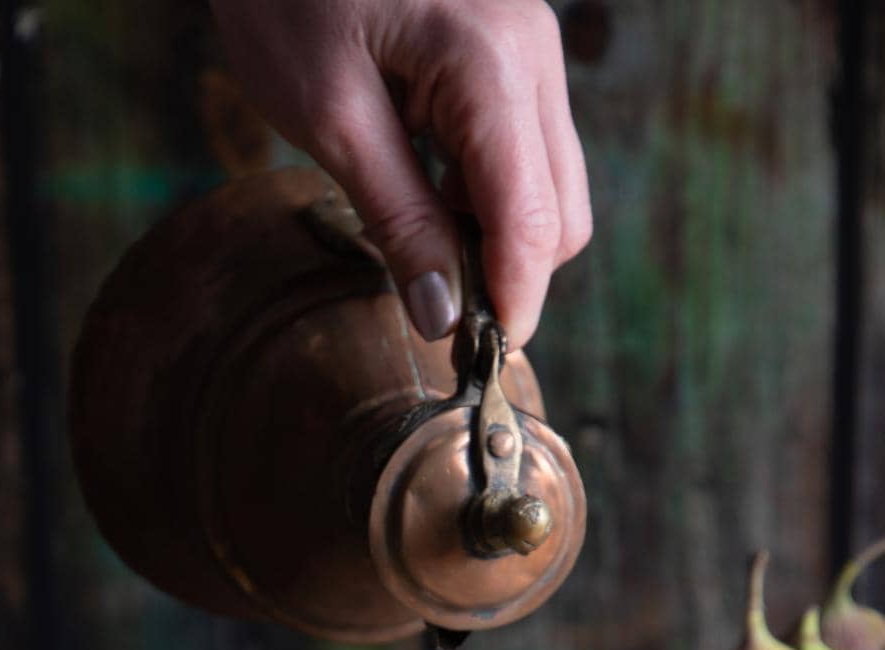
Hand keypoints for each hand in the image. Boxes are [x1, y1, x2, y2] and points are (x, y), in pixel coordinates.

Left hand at [210, 0, 590, 346]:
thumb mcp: (330, 116)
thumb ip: (396, 218)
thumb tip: (444, 314)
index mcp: (491, 68)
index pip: (533, 223)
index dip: (513, 305)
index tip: (478, 363)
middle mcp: (534, 55)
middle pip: (561, 214)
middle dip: (511, 275)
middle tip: (437, 309)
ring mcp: (530, 46)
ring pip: (552, 185)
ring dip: (498, 236)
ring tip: (419, 247)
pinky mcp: (511, 47)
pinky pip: (525, 148)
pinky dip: (488, 193)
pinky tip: (427, 195)